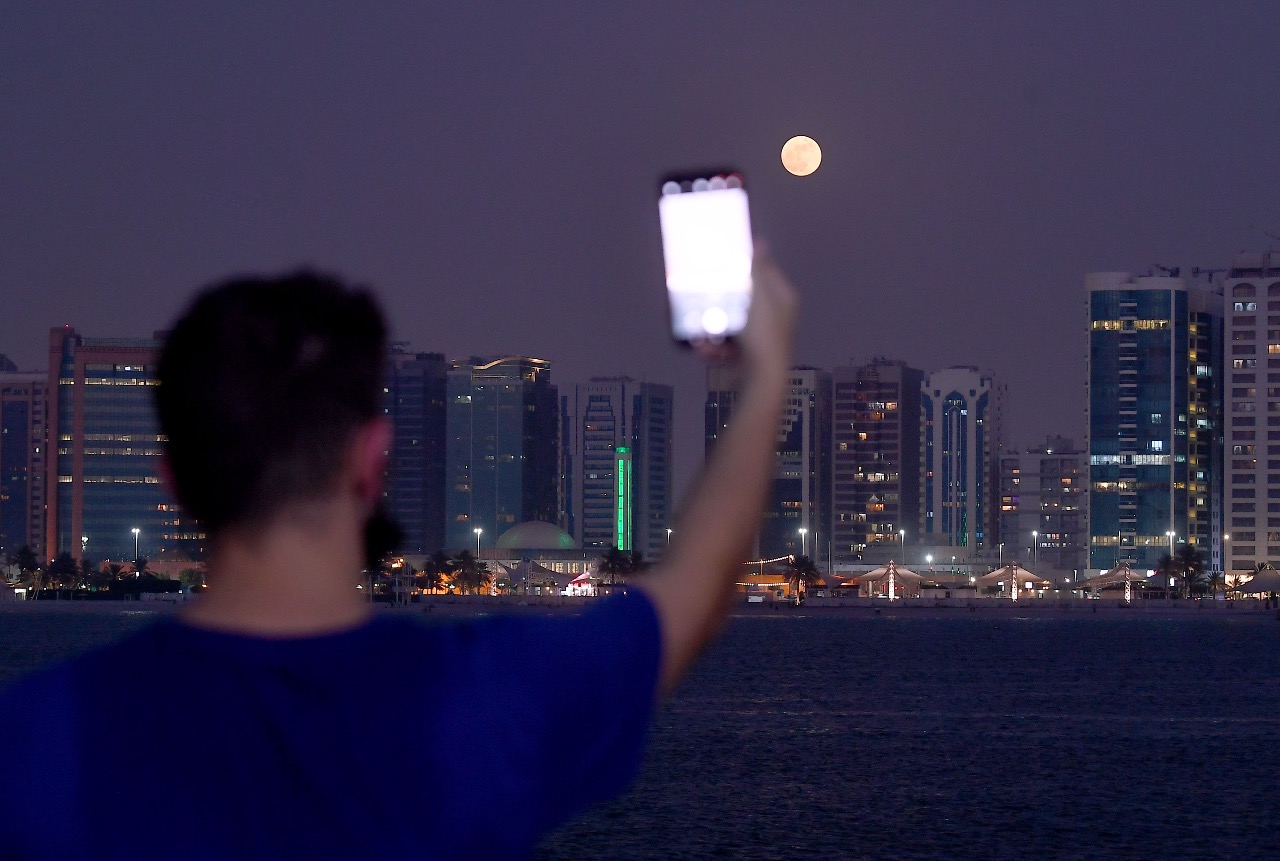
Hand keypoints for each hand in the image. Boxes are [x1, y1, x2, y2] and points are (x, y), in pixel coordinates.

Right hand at [692, 241, 796, 378]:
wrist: (761, 380)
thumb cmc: (762, 334)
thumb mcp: (759, 296)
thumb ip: (757, 269)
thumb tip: (760, 242)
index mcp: (782, 298)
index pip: (764, 271)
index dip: (744, 264)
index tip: (723, 262)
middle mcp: (775, 316)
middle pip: (743, 298)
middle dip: (720, 301)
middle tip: (703, 298)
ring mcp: (763, 337)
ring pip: (731, 323)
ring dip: (712, 328)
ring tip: (699, 334)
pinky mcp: (750, 355)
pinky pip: (728, 344)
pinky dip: (715, 346)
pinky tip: (704, 350)